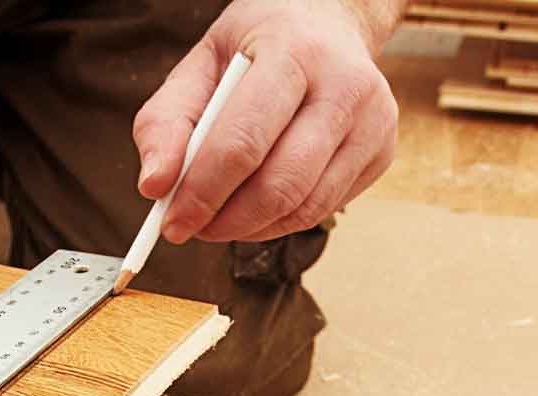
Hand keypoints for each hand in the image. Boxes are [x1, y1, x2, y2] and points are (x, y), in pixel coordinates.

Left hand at [133, 0, 400, 244]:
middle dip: (227, 220)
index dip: (203, 192)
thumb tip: (154, 186)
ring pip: (304, 207)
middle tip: (193, 229)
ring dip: (251, 228)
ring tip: (219, 221)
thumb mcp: (201, 64)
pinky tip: (256, 209)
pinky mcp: (383, 151)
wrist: (329, 23)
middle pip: (279, 184)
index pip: (243, 141)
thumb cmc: (256, 47)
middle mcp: (345, 85)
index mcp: (293, 51)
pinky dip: (280, 222)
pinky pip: (323, 209)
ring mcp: (373, 121)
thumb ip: (165, 121)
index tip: (172, 223)